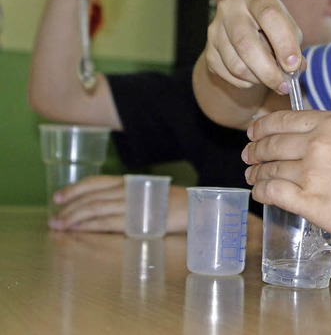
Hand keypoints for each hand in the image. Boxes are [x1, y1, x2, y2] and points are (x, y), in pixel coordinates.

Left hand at [49, 175, 188, 232]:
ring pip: (94, 209)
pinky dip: (89, 226)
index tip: (58, 197)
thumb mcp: (148, 193)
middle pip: (90, 197)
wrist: (194, 209)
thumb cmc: (173, 202)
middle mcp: (127, 190)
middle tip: (53, 218)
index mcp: (129, 181)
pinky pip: (106, 223)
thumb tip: (107, 203)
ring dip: (74, 218)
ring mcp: (130, 205)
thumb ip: (128, 195)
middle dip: (69, 208)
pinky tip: (78, 231)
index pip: (95, 182)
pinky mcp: (135, 221)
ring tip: (59, 226)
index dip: (74, 189)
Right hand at [204, 0, 303, 92]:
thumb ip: (293, 45)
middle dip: (268, 71)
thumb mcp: (287, 27)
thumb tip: (295, 69)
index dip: (283, 42)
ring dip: (258, 79)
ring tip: (271, 78)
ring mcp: (215, 29)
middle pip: (246, 44)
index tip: (293, 65)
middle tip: (284, 86)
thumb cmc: (272, 27)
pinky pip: (228, 75)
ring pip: (236, 65)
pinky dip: (246, 82)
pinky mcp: (208, 51)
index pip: (269, 15)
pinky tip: (255, 76)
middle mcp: (230, 7)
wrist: (242, 31)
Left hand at [243, 110, 330, 249]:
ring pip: (269, 169)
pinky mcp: (311, 202)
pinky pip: (273, 192)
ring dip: (256, 173)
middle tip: (248, 156)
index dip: (262, 127)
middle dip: (255, 150)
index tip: (253, 132)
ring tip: (252, 177)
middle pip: (271, 144)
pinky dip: (261, 191)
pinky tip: (260, 193)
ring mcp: (312, 173)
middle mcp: (317, 143)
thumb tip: (304, 146)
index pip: (283, 119)